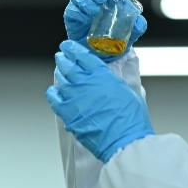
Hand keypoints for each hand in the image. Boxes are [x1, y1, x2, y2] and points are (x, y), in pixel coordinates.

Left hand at [46, 40, 154, 161]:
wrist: (122, 141)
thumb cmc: (130, 119)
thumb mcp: (134, 90)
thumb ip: (130, 72)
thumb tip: (131, 57)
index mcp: (101, 75)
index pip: (82, 55)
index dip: (73, 48)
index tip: (68, 46)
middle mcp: (84, 83)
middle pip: (68, 65)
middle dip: (63, 58)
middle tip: (61, 55)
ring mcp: (73, 98)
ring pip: (60, 79)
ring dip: (59, 73)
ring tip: (59, 70)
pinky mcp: (67, 114)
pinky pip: (54, 98)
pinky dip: (53, 92)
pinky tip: (55, 91)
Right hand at [63, 0, 147, 61]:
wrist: (101, 55)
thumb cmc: (115, 38)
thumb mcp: (130, 33)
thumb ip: (137, 27)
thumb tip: (139, 22)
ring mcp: (83, 5)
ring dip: (87, 0)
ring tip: (95, 11)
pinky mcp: (73, 16)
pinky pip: (72, 9)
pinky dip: (79, 12)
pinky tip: (86, 19)